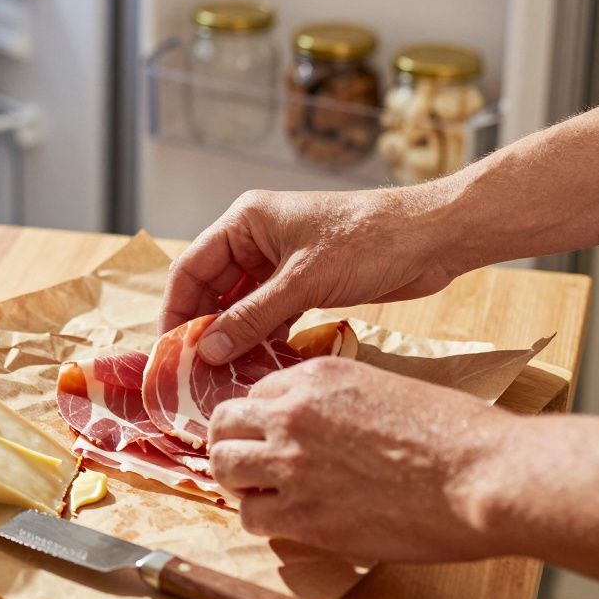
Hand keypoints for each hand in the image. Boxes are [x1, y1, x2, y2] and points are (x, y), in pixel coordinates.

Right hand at [160, 188, 460, 363]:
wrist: (431, 237)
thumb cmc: (367, 242)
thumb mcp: (303, 282)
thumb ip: (252, 317)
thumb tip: (207, 351)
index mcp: (246, 221)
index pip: (191, 267)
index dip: (176, 309)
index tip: (168, 351)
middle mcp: (256, 238)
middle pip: (212, 288)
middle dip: (204, 328)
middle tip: (193, 373)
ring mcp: (281, 261)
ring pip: (241, 305)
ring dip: (234, 337)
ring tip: (223, 377)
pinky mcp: (305, 282)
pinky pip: (269, 313)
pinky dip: (262, 337)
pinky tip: (259, 366)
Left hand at [208, 356, 512, 561]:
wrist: (481, 475)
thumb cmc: (455, 433)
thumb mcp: (387, 388)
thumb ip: (340, 401)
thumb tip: (325, 425)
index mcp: (318, 376)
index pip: (257, 391)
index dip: (261, 417)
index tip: (268, 434)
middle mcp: (293, 413)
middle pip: (225, 424)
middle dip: (234, 443)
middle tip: (250, 462)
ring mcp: (292, 463)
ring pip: (225, 468)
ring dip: (240, 481)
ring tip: (261, 492)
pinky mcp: (302, 514)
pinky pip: (250, 516)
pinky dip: (262, 519)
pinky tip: (286, 520)